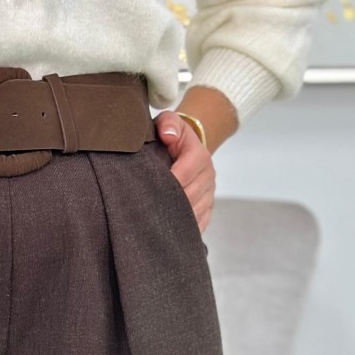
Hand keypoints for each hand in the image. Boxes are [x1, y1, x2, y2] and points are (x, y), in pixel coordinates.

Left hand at [154, 112, 215, 232]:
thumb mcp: (170, 123)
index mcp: (199, 156)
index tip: (148, 191)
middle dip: (167, 204)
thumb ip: (168, 124)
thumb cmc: (172, 138)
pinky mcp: (208, 210)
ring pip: (193, 214)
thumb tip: (167, 134)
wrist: (187, 149)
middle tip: (145, 211)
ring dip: (175, 219)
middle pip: (188, 198)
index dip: (166, 184)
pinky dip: (184, 230)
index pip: (183, 175)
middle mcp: (208, 177)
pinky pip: (198, 225)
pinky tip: (168, 232)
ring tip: (154, 223)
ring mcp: (209, 195)